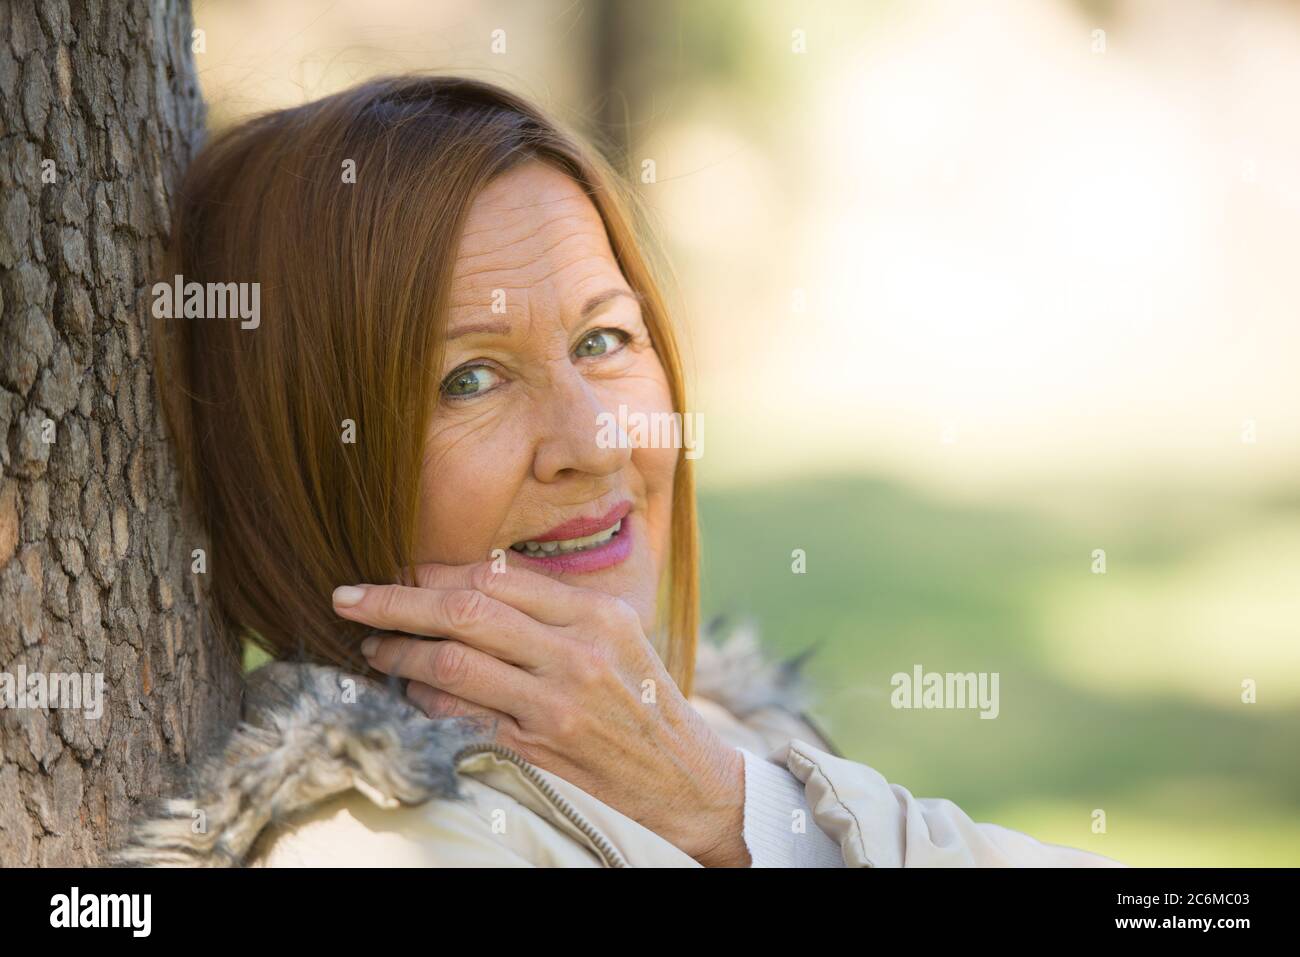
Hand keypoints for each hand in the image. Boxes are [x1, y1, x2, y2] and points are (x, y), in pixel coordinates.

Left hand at [332, 562, 750, 866]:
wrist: (686, 781)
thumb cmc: (644, 701)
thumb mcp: (618, 637)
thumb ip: (554, 608)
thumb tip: (471, 583)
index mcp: (596, 613)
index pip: (496, 576)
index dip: (434, 571)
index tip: (398, 570)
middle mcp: (577, 651)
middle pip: (464, 610)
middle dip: (394, 601)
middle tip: (348, 597)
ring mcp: (556, 702)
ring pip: (452, 662)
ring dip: (399, 653)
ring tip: (373, 648)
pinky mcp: (538, 747)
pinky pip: (462, 714)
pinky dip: (426, 699)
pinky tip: (410, 692)